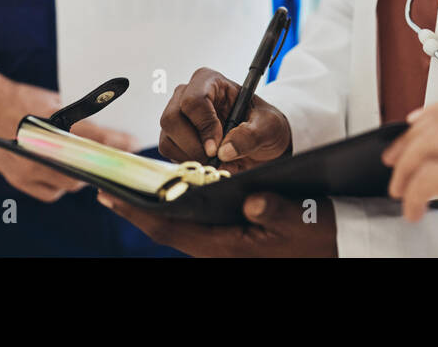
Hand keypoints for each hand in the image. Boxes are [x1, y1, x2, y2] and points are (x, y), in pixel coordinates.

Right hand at [0, 80, 137, 202]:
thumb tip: (107, 128)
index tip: (134, 143)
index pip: (93, 137)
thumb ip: (78, 114)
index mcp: (51, 123)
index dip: (117, 142)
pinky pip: (48, 192)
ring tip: (93, 166)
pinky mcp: (17, 178)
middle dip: (102, 164)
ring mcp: (26, 167)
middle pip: (82, 167)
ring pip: (67, 184)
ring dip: (82, 176)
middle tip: (116, 160)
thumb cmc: (20, 98)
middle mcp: (38, 148)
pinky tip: (66, 175)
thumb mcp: (54, 99)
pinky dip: (60, 186)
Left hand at [97, 191, 336, 256]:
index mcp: (228, 246)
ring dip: (152, 209)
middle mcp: (217, 249)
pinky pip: (190, 226)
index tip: (110, 196)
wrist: (332, 248)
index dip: (138, 212)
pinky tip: (166, 194)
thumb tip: (251, 200)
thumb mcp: (301, 217)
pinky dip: (173, 210)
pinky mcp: (227, 240)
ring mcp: (221, 246)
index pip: (171, 229)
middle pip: (165, 229)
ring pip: (176, 228)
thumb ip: (274, 208)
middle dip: (136, 209)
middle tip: (105, 188)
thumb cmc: (316, 233)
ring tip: (127, 188)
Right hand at [158, 67, 291, 170]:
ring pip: (167, 138)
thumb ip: (251, 135)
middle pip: (172, 118)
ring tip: (215, 161)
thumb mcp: (269, 126)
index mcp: (211, 82)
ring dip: (190, 155)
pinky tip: (207, 161)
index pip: (193, 100)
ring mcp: (178, 115)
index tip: (216, 147)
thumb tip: (225, 150)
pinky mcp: (174, 136)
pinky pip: (168, 151)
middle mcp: (188, 94)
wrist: (261, 142)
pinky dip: (187, 161)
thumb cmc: (263, 124)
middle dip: (193, 144)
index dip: (203, 126)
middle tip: (214, 159)